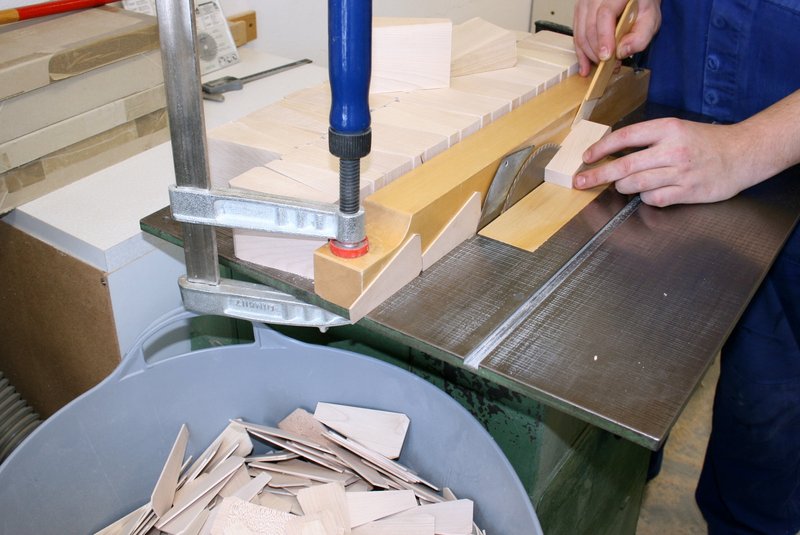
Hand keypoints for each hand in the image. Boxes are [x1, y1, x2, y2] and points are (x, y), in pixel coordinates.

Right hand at [573, 0, 662, 75]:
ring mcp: (584, 3)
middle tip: (609, 65)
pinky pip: (576, 35)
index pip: (604, 15)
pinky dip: (581, 52)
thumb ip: (641, 36)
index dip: (604, 37)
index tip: (606, 56)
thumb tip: (622, 52)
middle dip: (597, 51)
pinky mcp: (579, 12)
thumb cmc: (641, 5)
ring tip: (600, 66)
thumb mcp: (650, 19)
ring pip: (581, 33)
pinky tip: (585, 65)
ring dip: (589, 54)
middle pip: (590, 27)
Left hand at [573, 118, 754, 206]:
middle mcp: (672, 150)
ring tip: (620, 184)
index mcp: (668, 129)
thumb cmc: (706, 142)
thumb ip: (648, 139)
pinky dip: (646, 197)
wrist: (743, 154)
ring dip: (622, 187)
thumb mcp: (677, 129)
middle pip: (624, 166)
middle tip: (580, 182)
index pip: (625, 137)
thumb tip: (612, 152)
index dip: (601, 148)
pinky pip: (653, 199)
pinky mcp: (687, 191)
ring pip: (635, 185)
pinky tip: (650, 191)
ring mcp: (680, 173)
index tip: (587, 158)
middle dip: (597, 175)